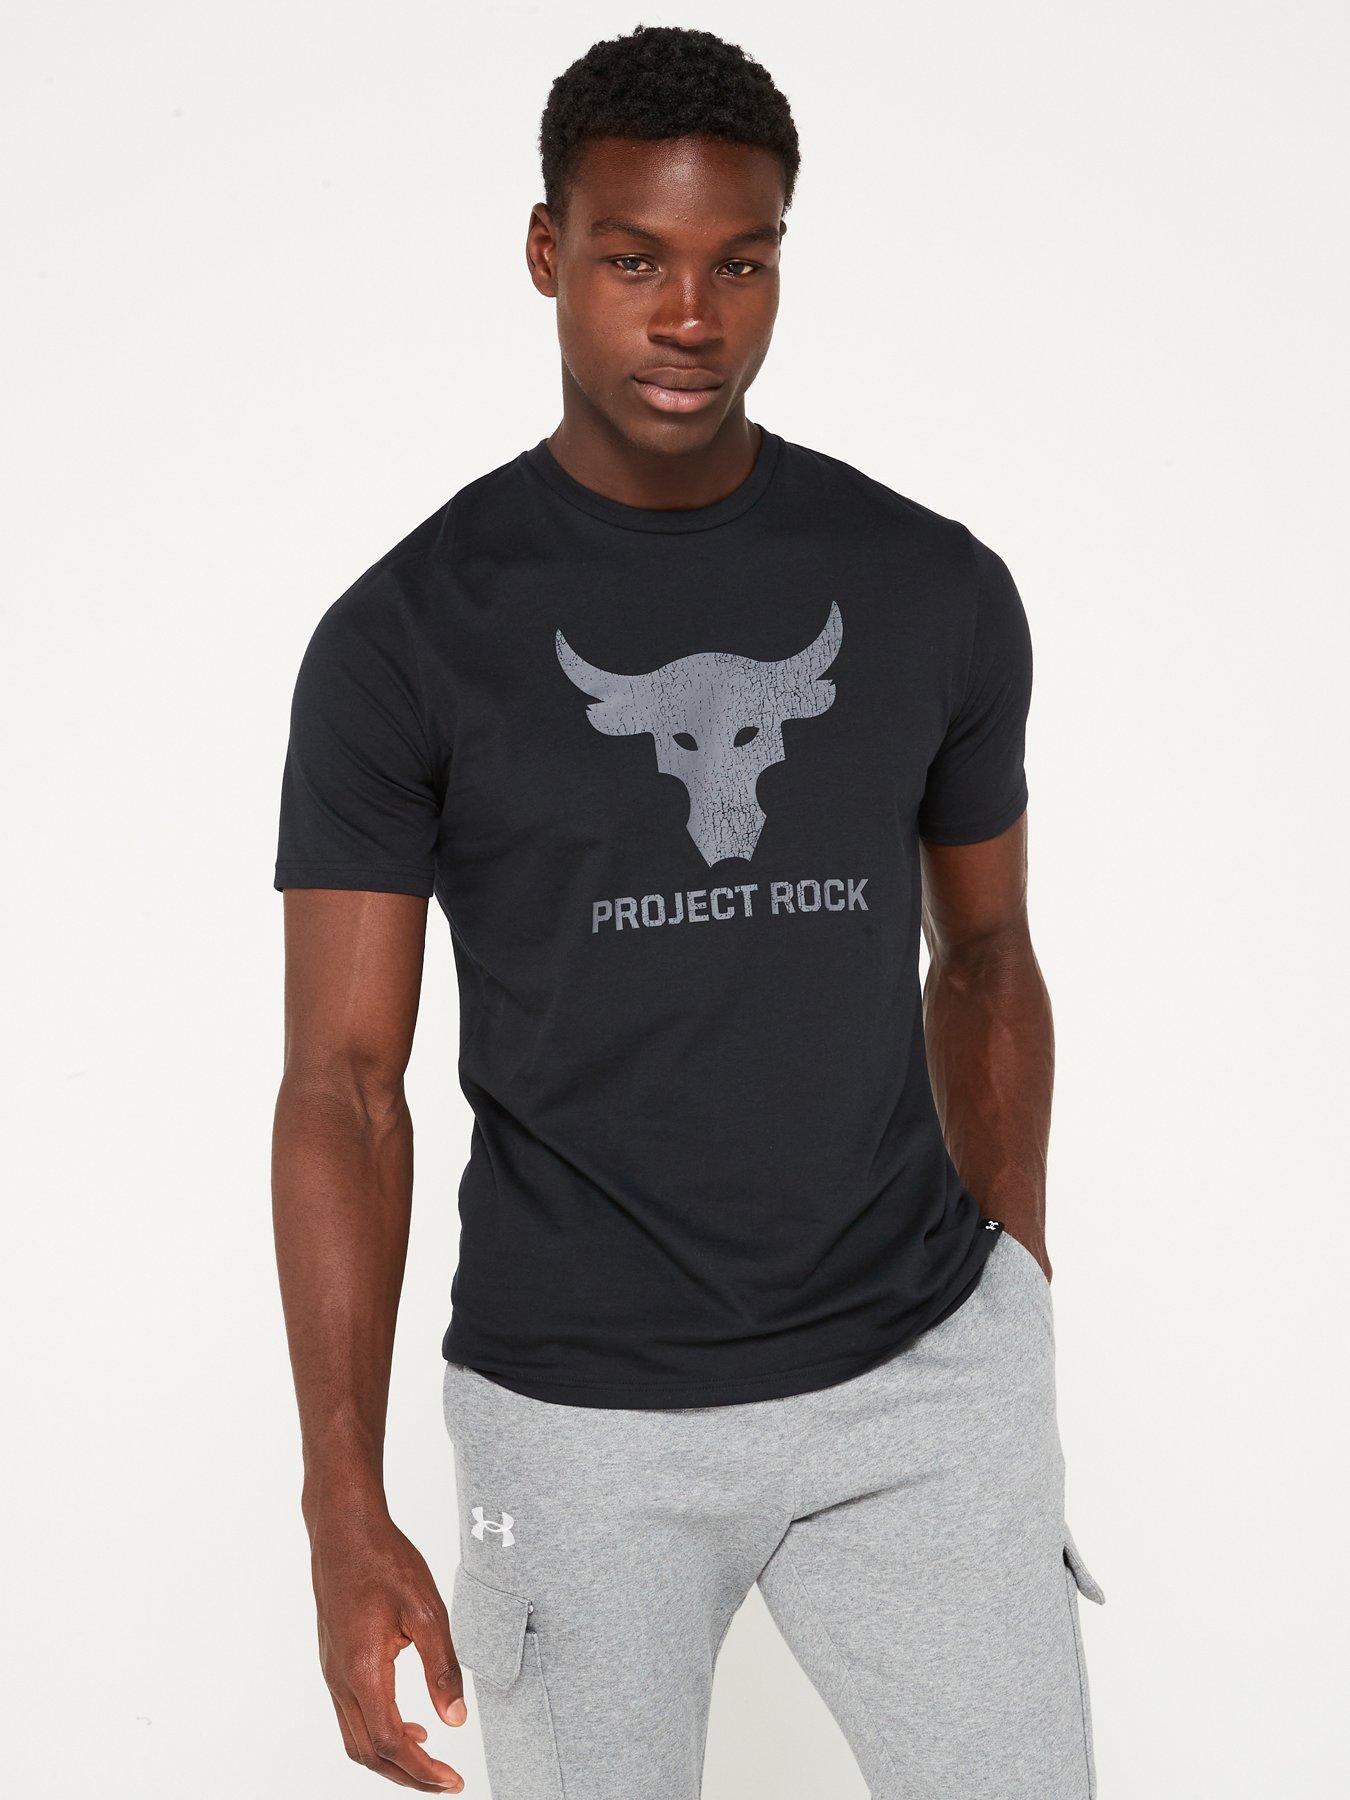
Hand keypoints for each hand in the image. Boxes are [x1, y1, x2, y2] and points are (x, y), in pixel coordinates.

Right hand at [310, 1503, 466, 1790]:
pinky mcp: (333, 1660)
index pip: (391, 1743)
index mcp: (364, 1671)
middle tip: (444, 1782)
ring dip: (390, 1757)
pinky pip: (350, 1715)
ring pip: (355, 1738)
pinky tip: (407, 1721)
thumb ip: (442, 1669)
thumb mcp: (427, 1611)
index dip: (423, 1772)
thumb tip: (455, 1720)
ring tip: (429, 1759)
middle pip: (368, 1753)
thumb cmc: (385, 1561)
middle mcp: (340, 1679)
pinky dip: (377, 1732)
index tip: (452, 1783)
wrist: (343, 1529)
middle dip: (407, 1776)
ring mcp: (332, 1671)